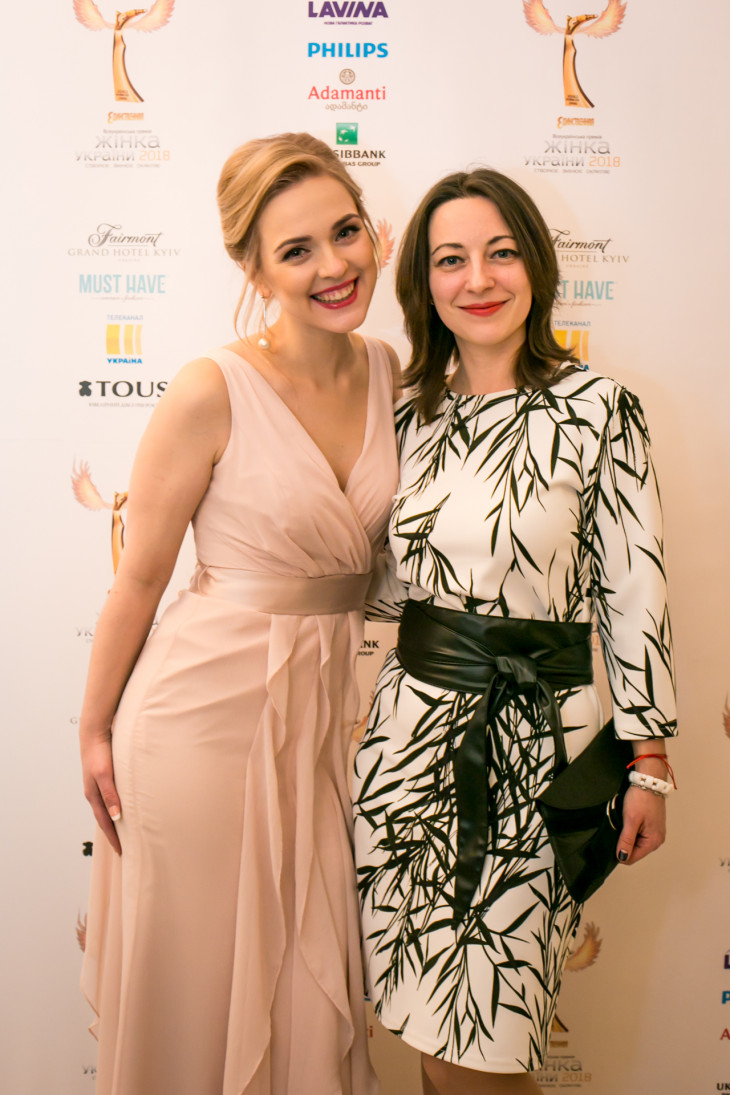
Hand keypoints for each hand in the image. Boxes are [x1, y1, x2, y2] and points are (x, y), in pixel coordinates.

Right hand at [81, 734, 121, 854]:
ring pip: (107, 808)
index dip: (113, 837)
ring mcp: (98, 785)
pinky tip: (123, 807)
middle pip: (105, 818)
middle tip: (124, 847)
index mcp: (94, 795)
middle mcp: (95, 793)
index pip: (105, 822)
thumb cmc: (99, 753)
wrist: (94, 733)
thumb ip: (110, 795)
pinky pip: (110, 797)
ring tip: (125, 831)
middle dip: (113, 833)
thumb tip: (115, 817)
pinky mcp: (104, 777)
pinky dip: (116, 807)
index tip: (121, 851)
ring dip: (115, 821)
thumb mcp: (105, 775)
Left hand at [616, 785, 665, 865]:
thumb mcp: (631, 821)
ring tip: (625, 821)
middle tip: (620, 825)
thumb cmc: (641, 799)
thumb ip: (626, 841)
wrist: (649, 782)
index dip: (619, 852)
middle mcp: (657, 840)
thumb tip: (622, 857)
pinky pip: (639, 834)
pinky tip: (630, 819)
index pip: (631, 858)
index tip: (612, 840)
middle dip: (623, 842)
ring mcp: (655, 833)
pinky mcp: (652, 826)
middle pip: (634, 851)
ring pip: (635, 843)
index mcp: (653, 842)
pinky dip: (632, 829)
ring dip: (627, 835)